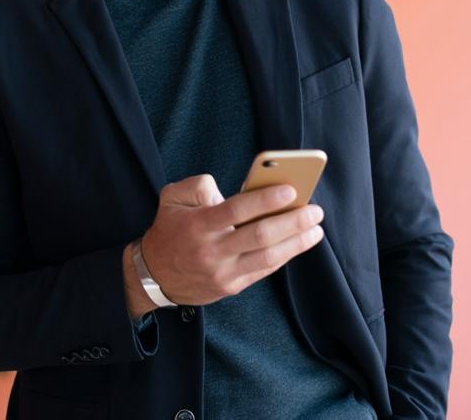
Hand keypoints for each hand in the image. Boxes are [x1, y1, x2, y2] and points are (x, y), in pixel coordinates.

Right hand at [123, 174, 323, 316]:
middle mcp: (211, 250)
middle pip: (259, 236)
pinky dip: (285, 256)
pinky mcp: (231, 286)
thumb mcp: (171, 198)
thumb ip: (197, 185)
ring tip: (315, 229)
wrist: (154, 274)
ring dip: (296, 242)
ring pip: (267, 257)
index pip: (234, 211)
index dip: (264, 200)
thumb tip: (230, 189)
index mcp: (196, 225)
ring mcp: (222, 272)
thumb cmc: (170, 229)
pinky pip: (263, 270)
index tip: (289, 190)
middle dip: (291, 222)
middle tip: (314, 210)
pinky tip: (299, 243)